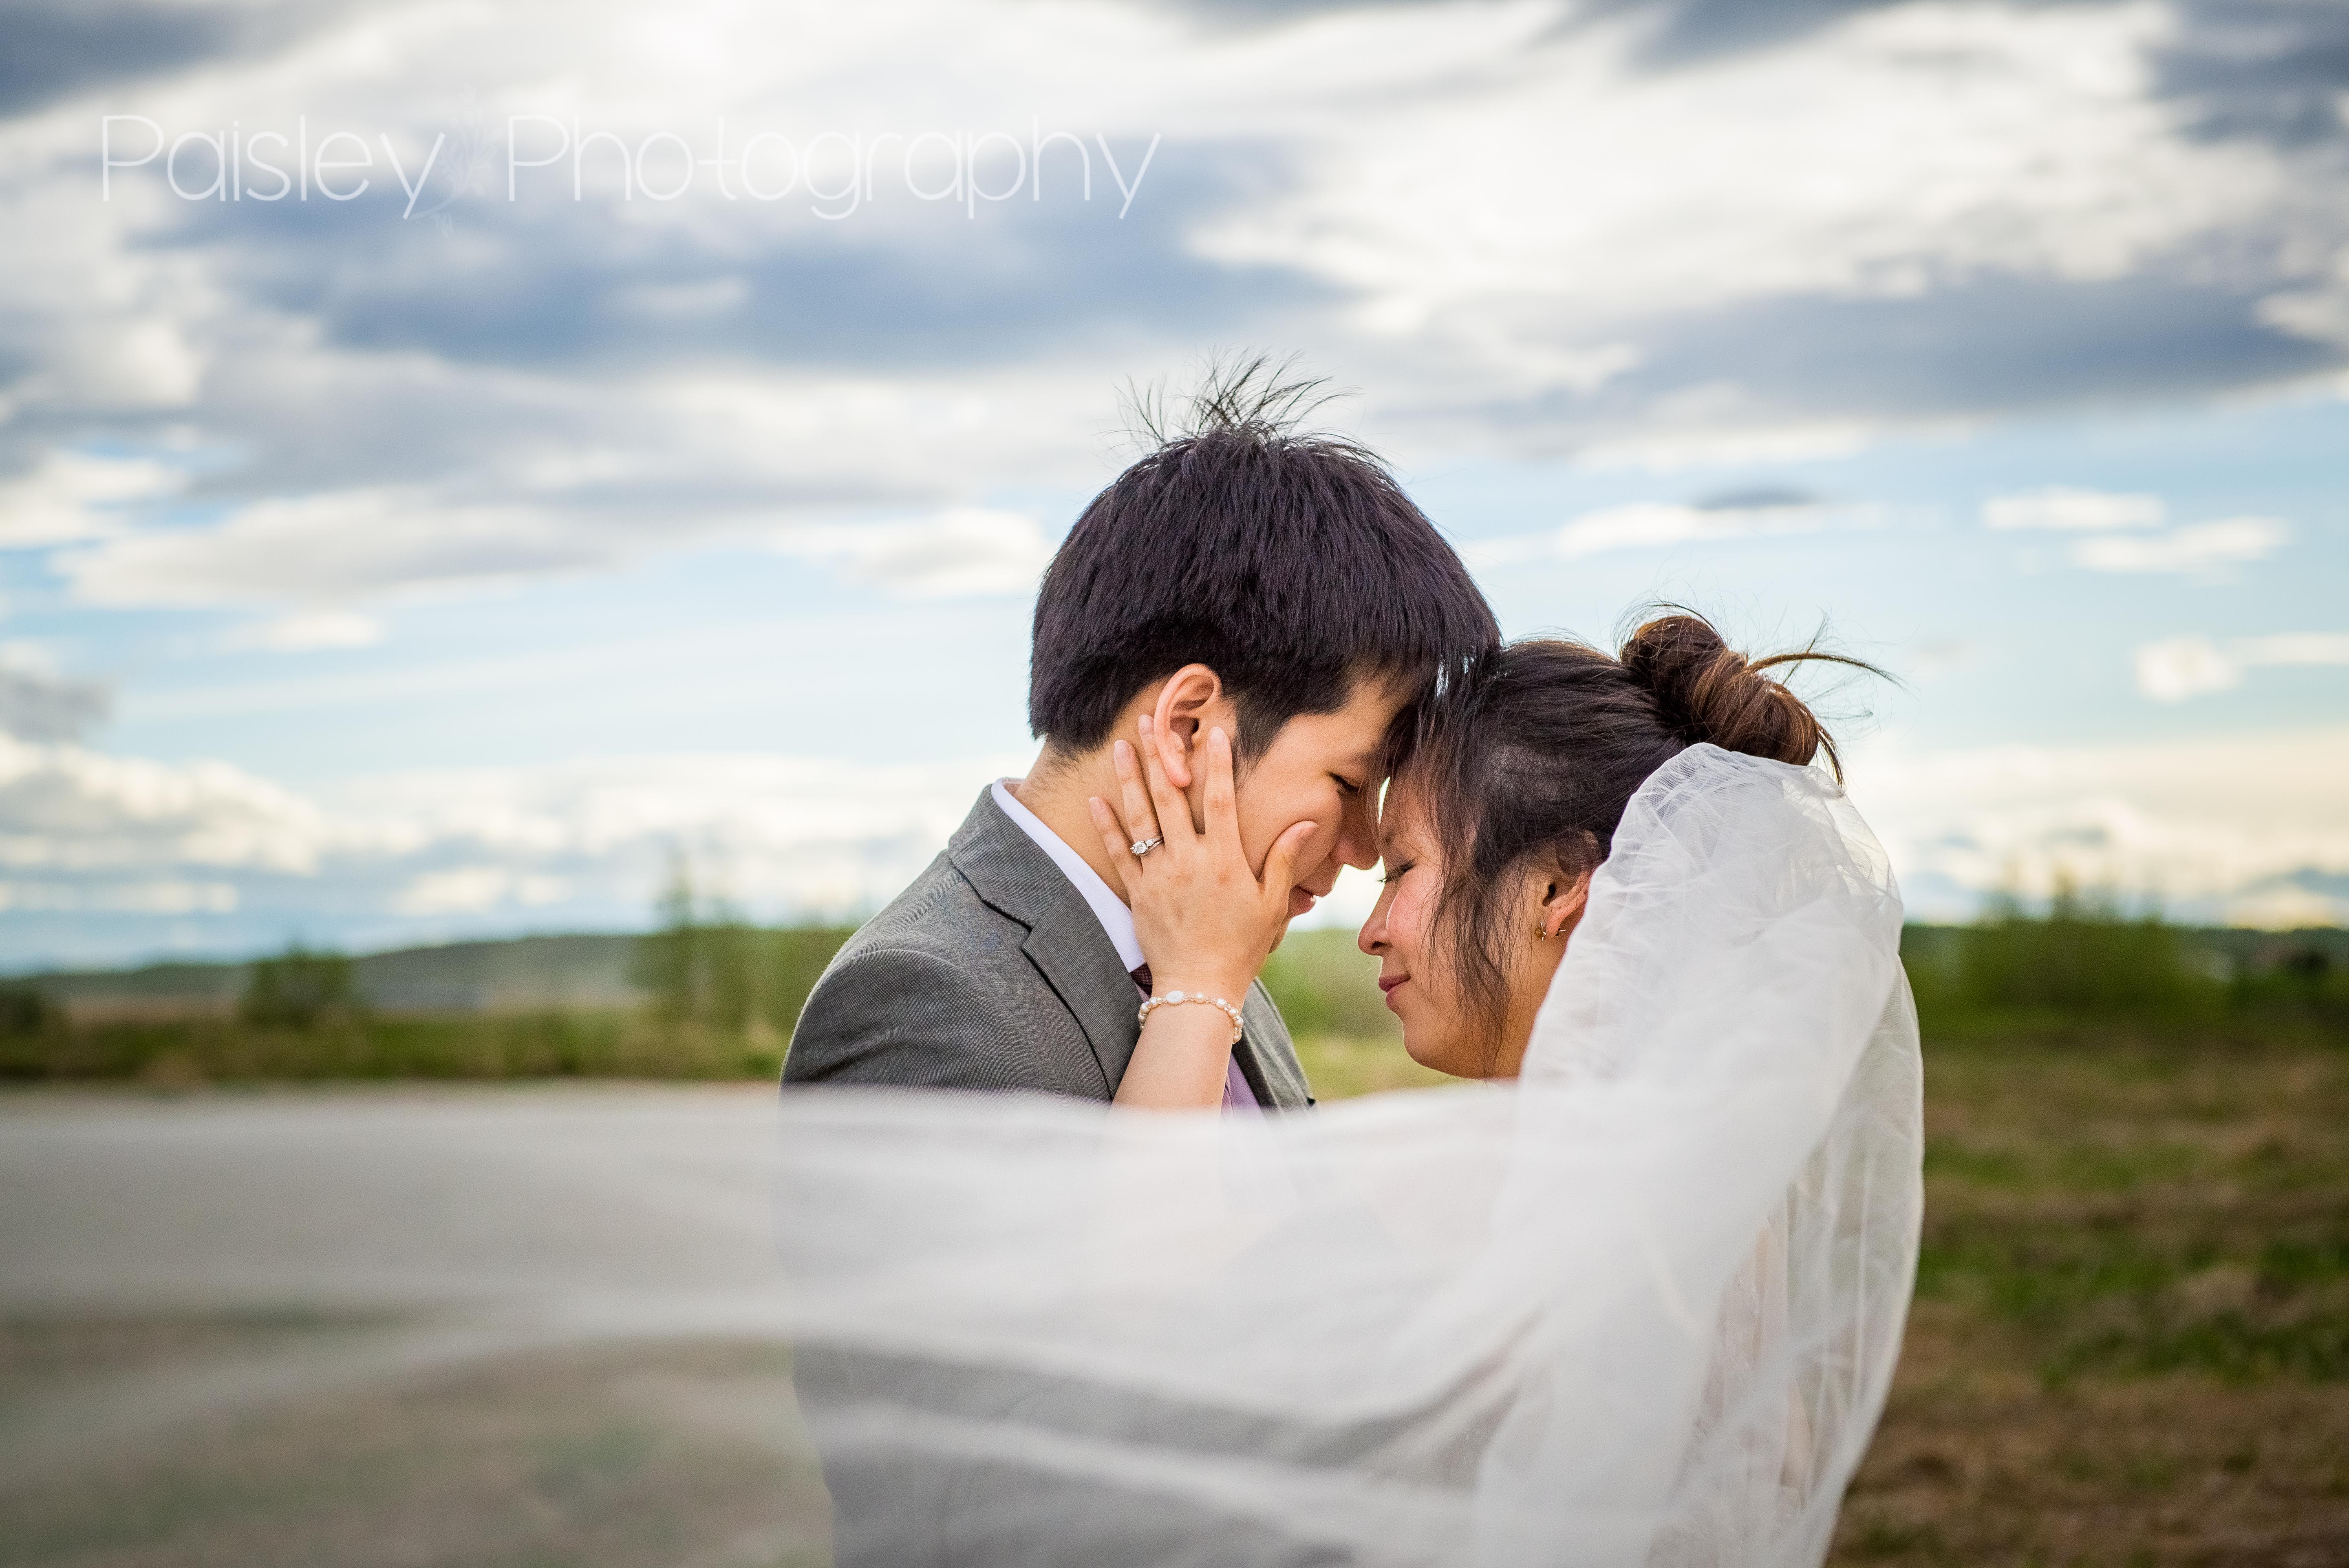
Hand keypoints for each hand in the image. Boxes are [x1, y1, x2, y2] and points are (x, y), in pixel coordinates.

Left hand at [1088, 716, 1315, 1003]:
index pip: (1219, 800)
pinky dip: (1107, 826)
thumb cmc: (1241, 947)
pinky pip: (1119, 853)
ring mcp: (1159, 876)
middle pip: (1170, 797)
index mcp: (1225, 860)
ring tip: (1119, 746)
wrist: (1199, 988)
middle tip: (1150, 720)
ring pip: (1140, 817)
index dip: (1216, 763)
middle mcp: (1189, 861)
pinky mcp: (1137, 893)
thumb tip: (1308, 822)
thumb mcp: (1272, 904)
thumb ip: (1286, 860)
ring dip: (1128, 778)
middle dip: (1159, 755)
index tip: (1213, 732)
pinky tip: (1096, 800)